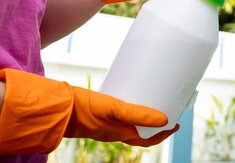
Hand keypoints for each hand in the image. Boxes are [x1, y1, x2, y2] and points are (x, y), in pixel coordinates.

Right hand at [0, 68, 178, 155]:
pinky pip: (120, 113)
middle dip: (156, 123)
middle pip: (142, 131)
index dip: (164, 133)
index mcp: (121, 134)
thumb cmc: (85, 109)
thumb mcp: (115, 109)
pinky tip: (129, 94)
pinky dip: (129, 108)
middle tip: (167, 108)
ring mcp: (106, 123)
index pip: (149, 139)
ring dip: (143, 116)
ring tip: (152, 101)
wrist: (57, 107)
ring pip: (131, 123)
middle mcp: (115, 131)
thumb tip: (165, 120)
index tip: (176, 122)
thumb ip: (138, 114)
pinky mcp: (99, 113)